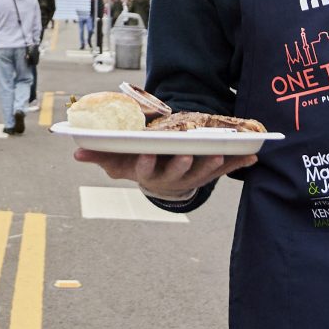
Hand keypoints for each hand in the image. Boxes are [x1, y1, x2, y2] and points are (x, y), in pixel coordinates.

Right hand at [72, 145, 253, 199]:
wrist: (161, 174)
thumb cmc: (137, 162)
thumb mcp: (117, 160)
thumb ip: (100, 154)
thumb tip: (76, 150)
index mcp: (148, 174)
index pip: (145, 170)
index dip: (147, 163)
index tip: (147, 152)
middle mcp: (170, 178)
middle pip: (177, 173)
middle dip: (183, 164)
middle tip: (187, 152)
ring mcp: (191, 176)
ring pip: (203, 173)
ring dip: (213, 164)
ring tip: (222, 153)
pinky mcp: (209, 172)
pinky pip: (224, 171)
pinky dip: (238, 165)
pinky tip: (252, 157)